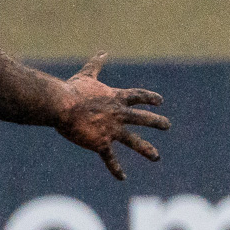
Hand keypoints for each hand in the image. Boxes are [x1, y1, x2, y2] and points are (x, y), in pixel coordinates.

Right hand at [56, 53, 170, 179]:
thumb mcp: (86, 76)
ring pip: (134, 140)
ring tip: (156, 157)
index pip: (137, 96)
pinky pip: (110, 158)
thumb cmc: (70, 90)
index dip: (149, 98)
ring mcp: (111, 130)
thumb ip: (95, 65)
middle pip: (143, 118)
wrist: (62, 105)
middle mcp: (118, 114)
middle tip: (167, 125)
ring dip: (146, 149)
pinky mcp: (101, 142)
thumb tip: (103, 52)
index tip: (160, 101)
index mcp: (115, 98)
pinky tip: (123, 177)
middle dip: (157, 122)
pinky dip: (116, 168)